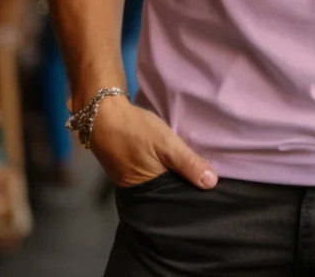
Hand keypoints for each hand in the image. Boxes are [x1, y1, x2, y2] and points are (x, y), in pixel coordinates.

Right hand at [87, 95, 218, 190]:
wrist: (103, 114)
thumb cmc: (136, 130)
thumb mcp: (166, 144)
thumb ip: (188, 163)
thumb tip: (212, 184)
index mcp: (147, 192)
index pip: (174, 201)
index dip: (190, 194)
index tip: (210, 191)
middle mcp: (137, 191)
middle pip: (165, 193)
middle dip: (182, 185)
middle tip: (206, 178)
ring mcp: (128, 179)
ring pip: (157, 181)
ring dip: (171, 175)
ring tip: (193, 170)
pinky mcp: (125, 167)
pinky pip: (148, 172)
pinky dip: (159, 167)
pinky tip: (170, 161)